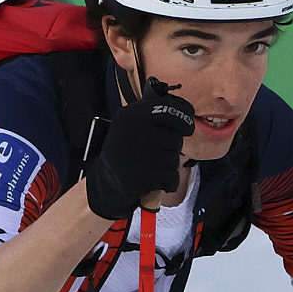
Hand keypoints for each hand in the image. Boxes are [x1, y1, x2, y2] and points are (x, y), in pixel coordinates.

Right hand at [84, 77, 194, 218]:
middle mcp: (133, 132)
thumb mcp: (133, 123)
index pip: (170, 109)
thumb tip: (186, 111)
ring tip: (152, 167)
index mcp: (132, 115)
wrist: (104, 181)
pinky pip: (171, 177)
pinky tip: (156, 181)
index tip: (188, 127)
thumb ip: (155, 114)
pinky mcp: (140, 176)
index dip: (184, 117)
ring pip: (174, 159)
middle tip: (158, 153)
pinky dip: (169, 182)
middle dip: (172, 148)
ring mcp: (136, 154)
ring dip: (169, 166)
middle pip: (175, 138)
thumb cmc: (128, 149)